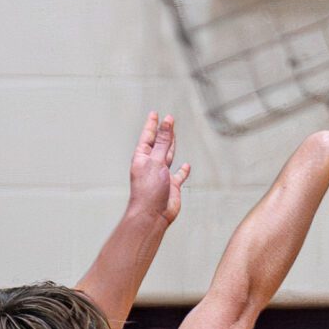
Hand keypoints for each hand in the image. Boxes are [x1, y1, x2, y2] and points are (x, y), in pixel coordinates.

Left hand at [128, 110, 190, 226]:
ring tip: (174, 136)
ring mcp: (161, 175)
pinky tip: (186, 166)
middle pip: (159, 144)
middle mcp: (151, 164)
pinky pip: (179, 175)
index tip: (155, 113)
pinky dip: (183, 170)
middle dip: (163, 132)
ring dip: (172, 146)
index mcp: (143, 156)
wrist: (152, 215)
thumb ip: (163, 141)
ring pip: (168, 156)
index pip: (148, 136)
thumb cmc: (149, 189)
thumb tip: (166, 122)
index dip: (152, 124)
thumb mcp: (156, 160)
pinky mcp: (172, 186)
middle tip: (168, 120)